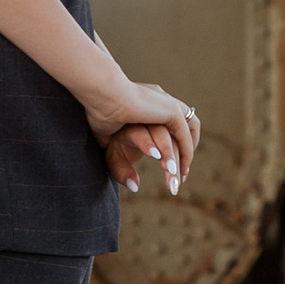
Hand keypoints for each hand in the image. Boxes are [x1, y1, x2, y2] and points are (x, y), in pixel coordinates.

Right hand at [85, 76, 196, 193]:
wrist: (101, 95)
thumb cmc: (100, 119)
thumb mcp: (113, 150)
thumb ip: (123, 169)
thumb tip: (135, 187)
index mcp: (149, 108)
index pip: (169, 131)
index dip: (172, 152)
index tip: (172, 172)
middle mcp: (161, 104)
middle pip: (178, 136)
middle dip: (180, 160)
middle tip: (177, 181)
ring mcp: (168, 104)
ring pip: (183, 136)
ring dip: (183, 157)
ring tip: (178, 177)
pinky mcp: (171, 109)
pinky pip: (184, 134)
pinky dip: (184, 151)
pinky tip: (175, 168)